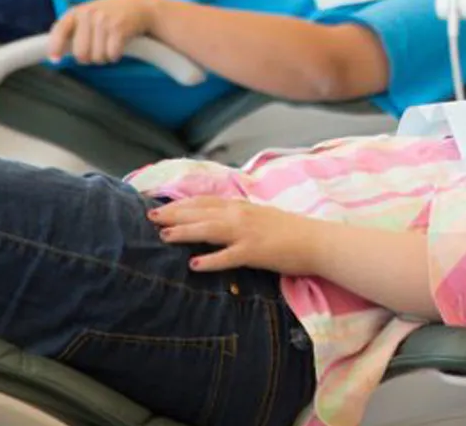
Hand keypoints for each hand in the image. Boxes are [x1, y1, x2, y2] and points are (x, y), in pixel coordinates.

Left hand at [48, 0, 157, 63]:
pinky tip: (119, 46)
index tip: (54, 60)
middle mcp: (89, 14)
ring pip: (97, 57)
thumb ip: (74, 29)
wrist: (142, 7)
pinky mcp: (118, 29)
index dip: (54, 47)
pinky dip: (115, 56)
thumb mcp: (90, 14)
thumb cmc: (112, 14)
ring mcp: (104, 21)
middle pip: (80, 53)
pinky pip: (111, 55)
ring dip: (104, 57)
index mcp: (77, 11)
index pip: (59, 30)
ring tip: (109, 45)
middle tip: (97, 50)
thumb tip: (56, 54)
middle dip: (89, 58)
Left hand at [149, 198, 317, 274]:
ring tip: (164, 235)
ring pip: (209, 229)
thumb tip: (214, 220)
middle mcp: (241, 215)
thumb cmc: (288, 231)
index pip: (205, 202)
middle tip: (150, 217)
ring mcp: (247, 233)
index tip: (159, 205)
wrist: (315, 241)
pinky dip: (210, 260)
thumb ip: (237, 216)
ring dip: (185, 231)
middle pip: (201, 212)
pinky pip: (228, 256)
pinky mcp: (254, 251)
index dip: (181, 203)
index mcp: (241, 206)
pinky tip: (194, 264)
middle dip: (174, 214)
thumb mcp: (259, 216)